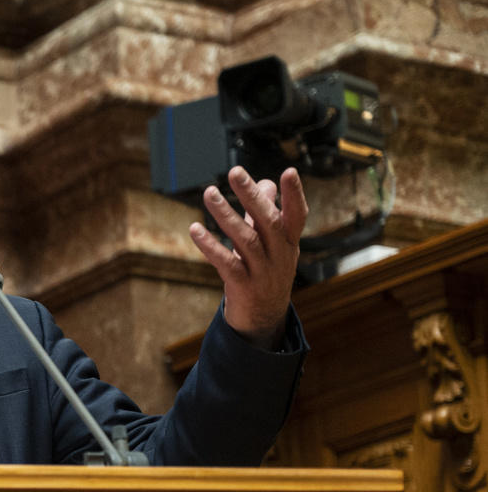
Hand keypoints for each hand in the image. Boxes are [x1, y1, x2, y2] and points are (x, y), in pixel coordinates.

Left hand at [188, 166, 307, 349]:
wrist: (263, 319)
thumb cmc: (267, 273)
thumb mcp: (273, 245)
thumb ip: (266, 214)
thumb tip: (266, 182)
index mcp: (289, 242)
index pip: (296, 215)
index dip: (295, 195)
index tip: (289, 172)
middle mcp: (279, 255)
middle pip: (267, 222)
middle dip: (251, 196)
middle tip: (235, 173)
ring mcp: (262, 272)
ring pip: (245, 240)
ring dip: (225, 215)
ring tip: (209, 194)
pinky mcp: (242, 287)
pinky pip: (226, 263)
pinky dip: (210, 246)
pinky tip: (195, 230)